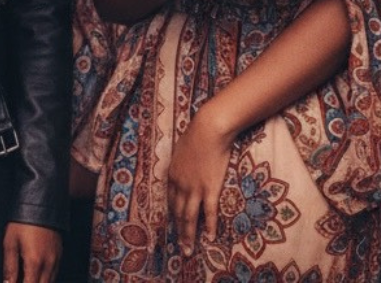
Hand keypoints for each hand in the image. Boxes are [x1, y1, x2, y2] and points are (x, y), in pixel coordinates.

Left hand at [2, 221, 60, 282]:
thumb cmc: (24, 220)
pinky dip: (46, 278)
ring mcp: (56, 258)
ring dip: (38, 282)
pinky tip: (36, 273)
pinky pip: (54, 273)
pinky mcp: (60, 253)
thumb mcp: (10, 243)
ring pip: (50, 282)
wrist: (41, 201)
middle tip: (20, 280)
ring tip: (27, 276)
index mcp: (34, 262)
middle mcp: (48, 263)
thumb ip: (10, 268)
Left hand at [168, 101, 233, 254]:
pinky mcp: (209, 189)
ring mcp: (195, 188)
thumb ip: (183, 162)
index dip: (173, 215)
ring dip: (188, 236)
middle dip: (179, 231)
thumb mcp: (182, 149)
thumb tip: (186, 164)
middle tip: (180, 247)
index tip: (175, 226)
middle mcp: (180, 185)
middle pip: (178, 212)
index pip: (171, 200)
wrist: (208, 129)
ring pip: (189, 217)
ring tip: (189, 250)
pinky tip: (209, 238)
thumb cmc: (197, 134)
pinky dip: (208, 227)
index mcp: (172, 174)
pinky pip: (209, 212)